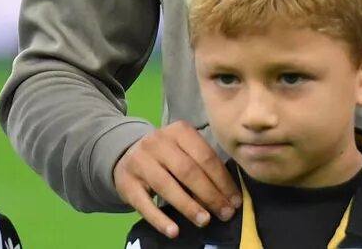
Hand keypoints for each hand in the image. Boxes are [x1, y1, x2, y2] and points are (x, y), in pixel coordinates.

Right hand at [113, 121, 239, 238]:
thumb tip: (227, 194)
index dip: (222, 180)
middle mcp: (159, 142)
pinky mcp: (126, 183)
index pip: (206, 157)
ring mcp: (140, 161)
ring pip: (168, 186)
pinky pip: (144, 204)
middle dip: (210, 194)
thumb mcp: (184, 149)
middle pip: (189, 171)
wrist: (128, 154)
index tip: (235, 200)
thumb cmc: (167, 154)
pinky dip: (160, 219)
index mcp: (180, 131)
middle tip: (225, 213)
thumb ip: (202, 164)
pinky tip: (174, 231)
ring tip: (205, 221)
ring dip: (189, 207)